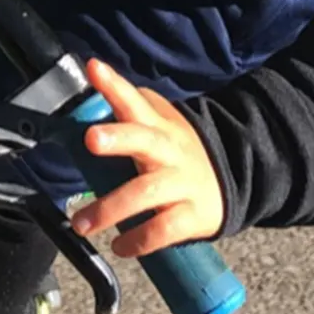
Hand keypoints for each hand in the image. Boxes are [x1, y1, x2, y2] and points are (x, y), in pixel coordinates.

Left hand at [68, 59, 224, 257]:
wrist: (233, 181)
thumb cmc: (179, 152)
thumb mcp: (162, 124)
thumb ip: (131, 107)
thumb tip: (94, 76)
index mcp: (158, 126)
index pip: (134, 100)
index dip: (113, 84)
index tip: (93, 67)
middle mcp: (169, 150)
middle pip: (143, 139)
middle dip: (117, 137)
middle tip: (90, 139)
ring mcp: (181, 183)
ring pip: (146, 192)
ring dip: (110, 208)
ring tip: (80, 223)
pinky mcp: (192, 215)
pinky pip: (163, 229)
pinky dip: (139, 240)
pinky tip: (119, 246)